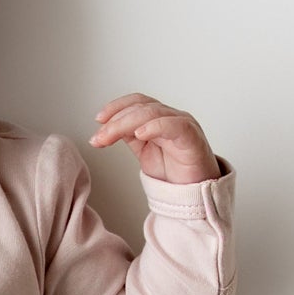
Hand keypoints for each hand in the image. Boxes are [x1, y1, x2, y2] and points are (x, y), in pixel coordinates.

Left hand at [89, 94, 219, 182]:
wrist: (195, 192)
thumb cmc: (175, 172)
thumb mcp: (144, 151)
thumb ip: (129, 137)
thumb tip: (105, 130)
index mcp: (160, 119)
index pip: (137, 102)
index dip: (116, 107)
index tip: (98, 119)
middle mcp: (171, 117)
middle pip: (141, 107)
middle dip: (115, 121)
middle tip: (99, 137)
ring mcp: (182, 125)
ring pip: (152, 113)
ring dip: (126, 124)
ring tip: (110, 136)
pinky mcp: (191, 137)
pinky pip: (173, 125)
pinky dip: (155, 126)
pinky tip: (140, 133)